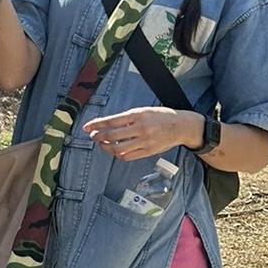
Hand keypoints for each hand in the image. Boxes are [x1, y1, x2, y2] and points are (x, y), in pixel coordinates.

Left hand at [83, 108, 202, 161]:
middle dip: (98, 136)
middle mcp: (141, 128)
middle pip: (111, 135)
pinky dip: (117, 154)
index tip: (86, 127)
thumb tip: (104, 124)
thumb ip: (125, 118)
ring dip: (105, 147)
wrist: (181, 126)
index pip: (111, 121)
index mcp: (138, 115)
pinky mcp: (148, 151)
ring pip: (117, 148)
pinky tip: (114, 150)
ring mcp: (145, 141)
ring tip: (102, 144)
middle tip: (93, 136)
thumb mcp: (143, 111)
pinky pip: (127, 156)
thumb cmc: (160, 117)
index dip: (96, 125)